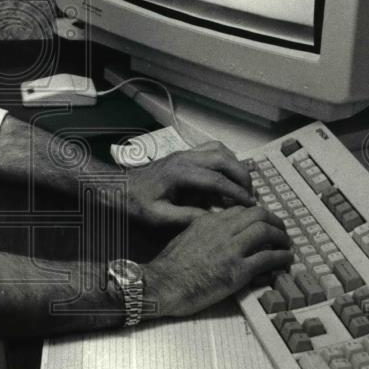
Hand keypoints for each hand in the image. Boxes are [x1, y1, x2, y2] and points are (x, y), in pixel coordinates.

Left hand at [125, 140, 254, 231]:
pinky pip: (212, 149)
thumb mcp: (158, 217)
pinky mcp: (184, 154)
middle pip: (224, 159)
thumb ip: (186, 218)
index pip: (217, 179)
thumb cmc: (136, 204)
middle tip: (251, 196)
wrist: (117, 186)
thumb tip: (215, 220)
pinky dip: (226, 160)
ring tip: (242, 186)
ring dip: (235, 166)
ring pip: (220, 150)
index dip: (236, 192)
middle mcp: (185, 158)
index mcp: (179, 173)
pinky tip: (227, 176)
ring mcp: (184, 153)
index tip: (251, 205)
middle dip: (242, 176)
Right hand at [143, 205, 292, 317]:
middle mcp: (221, 230)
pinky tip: (286, 260)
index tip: (263, 222)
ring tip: (287, 244)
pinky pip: (268, 258)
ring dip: (282, 237)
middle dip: (275, 221)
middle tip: (281, 230)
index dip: (256, 215)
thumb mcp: (185, 238)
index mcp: (208, 221)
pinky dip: (281, 257)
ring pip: (266, 232)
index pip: (240, 209)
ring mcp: (230, 250)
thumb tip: (220, 238)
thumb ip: (204, 232)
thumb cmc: (169, 267)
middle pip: (258, 214)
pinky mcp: (237, 271)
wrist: (163, 284)